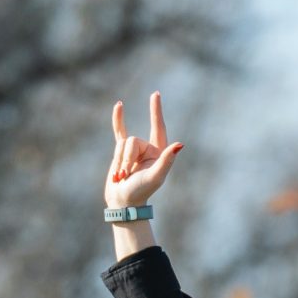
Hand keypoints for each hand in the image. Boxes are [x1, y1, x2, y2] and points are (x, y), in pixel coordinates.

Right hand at [105, 91, 184, 209]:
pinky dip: (118, 119)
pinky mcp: (121, 152)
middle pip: (133, 140)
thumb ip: (166, 160)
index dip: (156, 111)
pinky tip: (119, 105)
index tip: (155, 94)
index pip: (159, 127)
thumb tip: (179, 145)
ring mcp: (134, 150)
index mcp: (159, 153)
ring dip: (119, 161)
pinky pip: (119, 131)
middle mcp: (148, 149)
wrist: (124, 203)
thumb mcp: (156, 176)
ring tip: (121, 177)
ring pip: (122, 143)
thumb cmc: (141, 191)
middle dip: (126, 158)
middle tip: (127, 176)